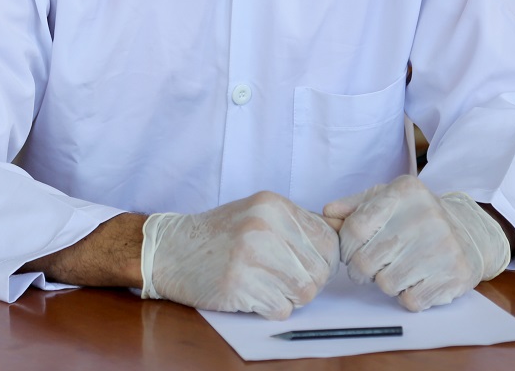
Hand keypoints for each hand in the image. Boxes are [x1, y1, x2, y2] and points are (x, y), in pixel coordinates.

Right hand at [140, 190, 339, 319]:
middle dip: (308, 282)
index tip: (308, 265)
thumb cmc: (219, 234)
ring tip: (268, 286)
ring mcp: (251, 255)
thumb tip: (343, 232)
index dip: (324, 260)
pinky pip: (280, 308)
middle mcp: (265, 226)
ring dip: (290, 297)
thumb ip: (296, 224)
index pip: (328, 239)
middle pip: (319, 270)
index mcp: (274, 205)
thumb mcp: (258, 213)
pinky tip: (252, 295)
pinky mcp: (238, 284)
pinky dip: (271, 308)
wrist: (171, 249)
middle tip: (284, 280)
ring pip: (304, 292)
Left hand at [323, 174, 509, 311]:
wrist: (470, 231)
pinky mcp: (454, 274)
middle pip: (366, 261)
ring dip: (386, 282)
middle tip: (373, 265)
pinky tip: (417, 279)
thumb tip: (327, 215)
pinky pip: (410, 301)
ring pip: (386, 284)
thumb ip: (355, 206)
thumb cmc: (417, 217)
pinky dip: (408, 296)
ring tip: (399, 268)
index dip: (347, 247)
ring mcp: (443, 246)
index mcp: (404, 192)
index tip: (353, 251)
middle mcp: (425, 215)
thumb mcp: (388, 199)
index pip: (355, 228)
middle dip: (362, 269)